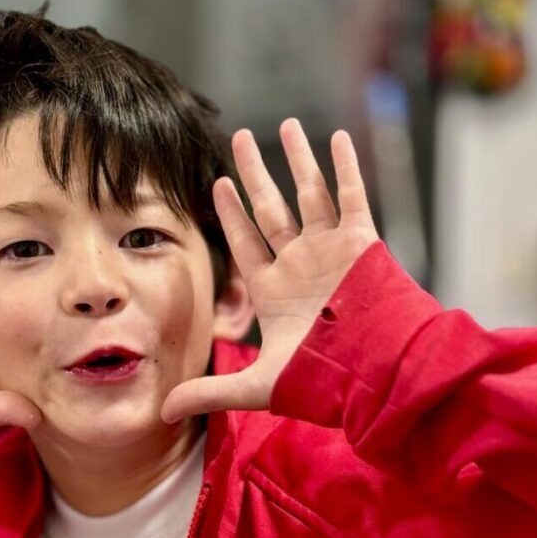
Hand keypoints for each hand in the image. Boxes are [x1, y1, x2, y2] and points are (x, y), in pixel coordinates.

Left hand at [161, 120, 377, 422]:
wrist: (377, 376)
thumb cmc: (322, 383)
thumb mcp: (257, 387)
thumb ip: (209, 392)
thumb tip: (158, 413)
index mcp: (275, 292)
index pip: (245, 243)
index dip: (230, 213)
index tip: (217, 183)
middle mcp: (300, 266)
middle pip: (272, 208)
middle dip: (255, 174)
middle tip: (239, 138)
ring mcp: (331, 252)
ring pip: (310, 193)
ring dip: (298, 158)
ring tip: (284, 124)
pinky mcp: (361, 243)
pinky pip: (352, 195)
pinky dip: (345, 167)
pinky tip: (336, 136)